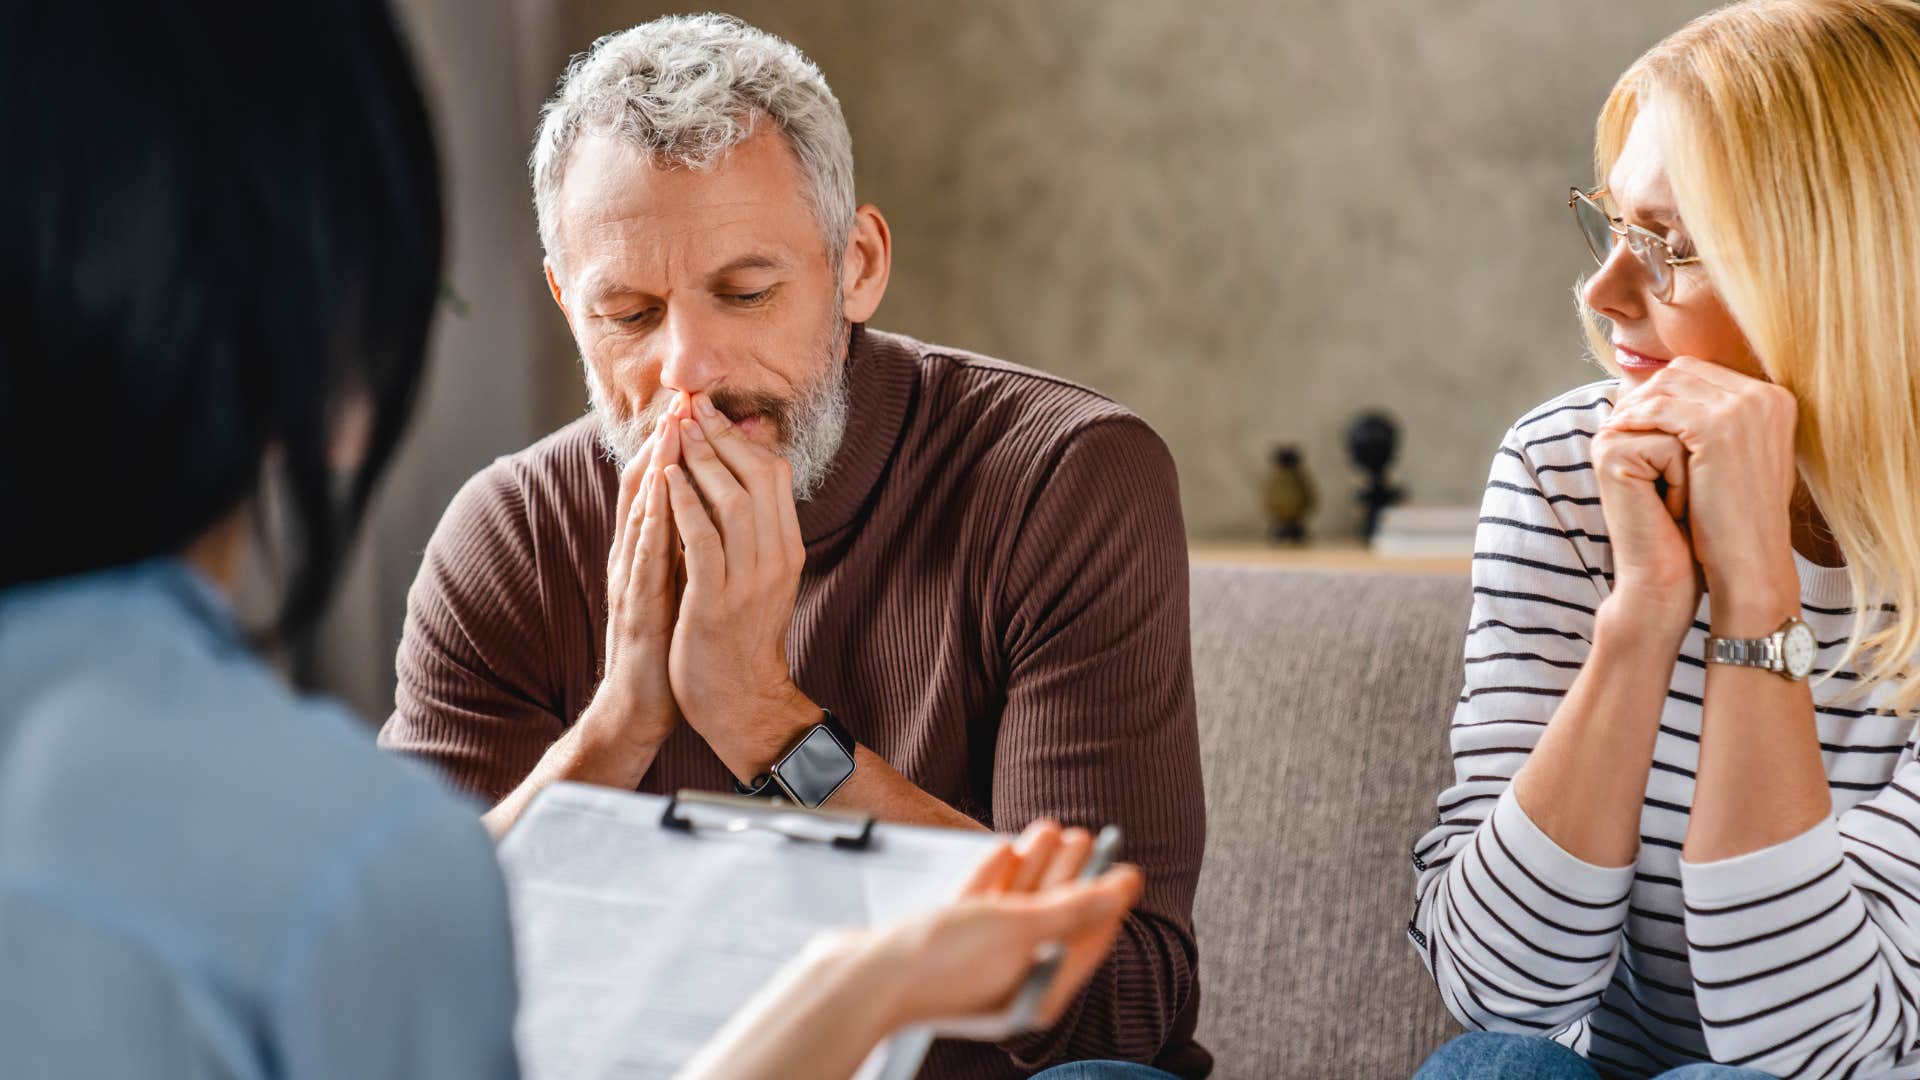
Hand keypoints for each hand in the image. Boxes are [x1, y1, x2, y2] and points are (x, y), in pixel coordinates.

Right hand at [578, 416, 682, 767]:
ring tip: (669, 432)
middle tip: (680, 401)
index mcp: (647, 552)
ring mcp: (631, 582)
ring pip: (640, 516)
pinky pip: (644, 559)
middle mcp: (634, 559)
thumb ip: (687, 544)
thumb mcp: (679, 583)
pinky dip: (651, 523)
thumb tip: (709, 505)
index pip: (658, 487)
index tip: (693, 408)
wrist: (642, 706)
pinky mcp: (638, 609)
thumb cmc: (665, 644)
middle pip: (643, 490)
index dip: (672, 446)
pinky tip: (661, 498)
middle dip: (662, 444)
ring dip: (654, 472)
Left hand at [661, 392, 811, 780]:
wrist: (741, 703)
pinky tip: (667, 480)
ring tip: (678, 433)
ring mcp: (748, 580)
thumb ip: (751, 534)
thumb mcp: (759, 578)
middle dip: (722, 437)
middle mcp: (775, 559)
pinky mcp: (716, 601)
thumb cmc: (741, 638)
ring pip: (731, 501)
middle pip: (758, 477)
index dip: (741, 439)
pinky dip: (684, 504)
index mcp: (786, 549)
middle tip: (692, 408)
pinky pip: (702, 540)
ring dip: (702, 461)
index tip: (712, 413)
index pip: (774, 476)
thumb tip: (733, 483)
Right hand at [868, 820, 1144, 1030]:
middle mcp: (1009, 982)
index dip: (1107, 904)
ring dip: (1036, 867)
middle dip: (1070, 876)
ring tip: (1052, 828)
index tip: (1125, 868)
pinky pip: (980, 909)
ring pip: (1015, 909)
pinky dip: (997, 878)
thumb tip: (1126, 887)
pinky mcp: (945, 946)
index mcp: (1037, 993)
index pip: (1085, 944)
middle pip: (1051, 922)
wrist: (862, 977)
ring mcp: (975, 964)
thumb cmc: (942, 963)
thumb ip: (1076, 908)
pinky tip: (1006, 848)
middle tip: (1086, 836)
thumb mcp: (1022, 930)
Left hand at [1605, 359, 1798, 629]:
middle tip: (1619, 415)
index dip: (1663, 389)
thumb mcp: (1740, 458)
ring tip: (1614, 426)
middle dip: (1646, 391)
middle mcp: (1767, 396)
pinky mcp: (1719, 427)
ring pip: (1668, 384)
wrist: (1751, 559)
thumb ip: (1721, 423)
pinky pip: (1660, 408)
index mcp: (1775, 399)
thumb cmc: (1738, 517)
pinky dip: (1635, 418)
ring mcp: (1746, 408)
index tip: (1636, 410)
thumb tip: (1676, 399)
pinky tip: (1617, 433)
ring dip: (1636, 404)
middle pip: (1684, 371)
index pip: (1702, 372)